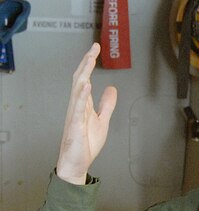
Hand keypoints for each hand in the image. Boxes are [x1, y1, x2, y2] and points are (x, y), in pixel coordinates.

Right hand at [56, 43, 116, 183]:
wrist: (77, 163)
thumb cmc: (86, 143)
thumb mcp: (102, 120)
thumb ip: (107, 105)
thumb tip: (111, 88)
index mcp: (83, 104)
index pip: (85, 78)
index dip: (89, 63)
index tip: (95, 48)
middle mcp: (77, 106)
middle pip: (80, 79)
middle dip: (86, 63)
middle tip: (93, 48)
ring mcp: (74, 115)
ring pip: (77, 90)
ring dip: (84, 74)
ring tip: (89, 60)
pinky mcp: (75, 126)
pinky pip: (77, 109)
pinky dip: (81, 96)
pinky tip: (86, 86)